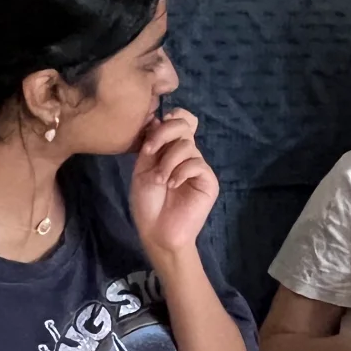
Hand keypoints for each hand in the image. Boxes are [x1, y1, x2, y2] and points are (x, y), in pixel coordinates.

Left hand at [131, 110, 217, 256]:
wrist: (158, 231)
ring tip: (160, 180)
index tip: (154, 129)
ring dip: (168, 161)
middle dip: (164, 134)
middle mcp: (187, 155)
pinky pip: (197, 163)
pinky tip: (173, 185)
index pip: (180, 121)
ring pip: (187, 145)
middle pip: (184, 125)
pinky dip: (181, 172)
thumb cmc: (148, 203)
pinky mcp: (208, 181)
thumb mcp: (142, 168)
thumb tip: (157, 119)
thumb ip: (152, 145)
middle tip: (150, 152)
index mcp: (171, 150)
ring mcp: (198, 167)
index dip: (171, 119)